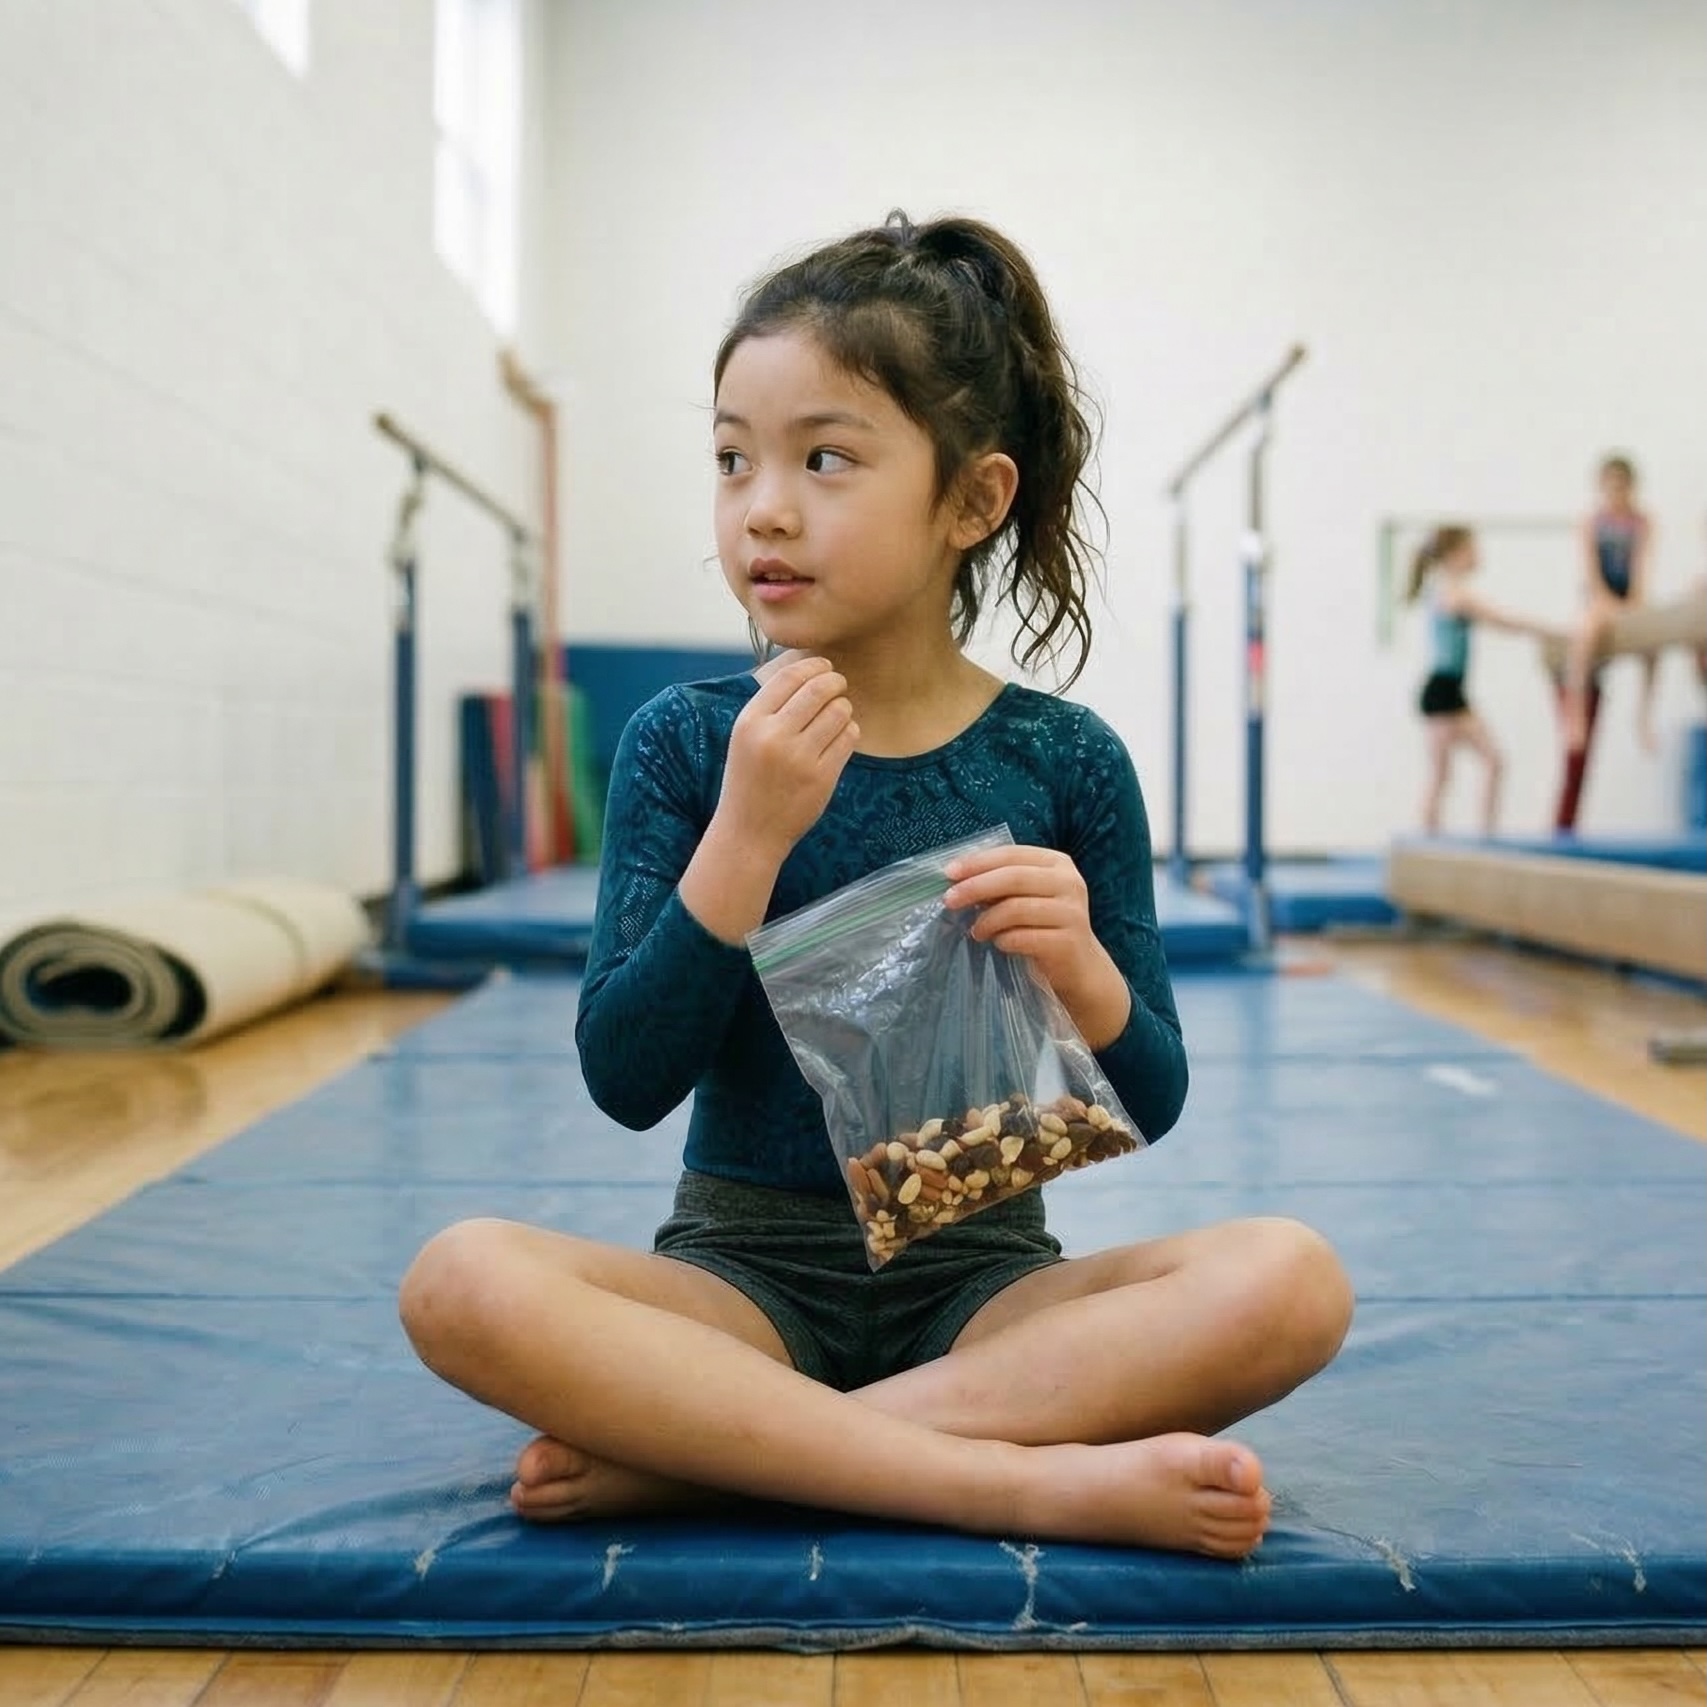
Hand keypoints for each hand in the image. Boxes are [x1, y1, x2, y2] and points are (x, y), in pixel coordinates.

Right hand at [717, 657, 858, 858]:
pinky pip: (848, 738)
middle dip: (835, 681)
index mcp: (750, 722)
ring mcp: (799, 758)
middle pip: (819, 689)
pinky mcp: (821, 777)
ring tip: (837, 715)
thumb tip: (808, 668)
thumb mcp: (745, 737)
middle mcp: (773, 736)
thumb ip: (771, 706)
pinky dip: (849, 731)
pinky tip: (840, 737)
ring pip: (839, 711)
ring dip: (844, 708)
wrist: (749, 832)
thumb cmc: (749, 779)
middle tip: (839, 684)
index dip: (813, 665)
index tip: (824, 666)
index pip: (789, 677)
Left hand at [944, 845, 1130, 1048]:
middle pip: (1013, 877)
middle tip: (950, 900)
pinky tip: (998, 943)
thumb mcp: (1026, 896)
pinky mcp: (1069, 941)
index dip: (978, 862)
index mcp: (1056, 863)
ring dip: (988, 920)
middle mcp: (1069, 882)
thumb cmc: (1042, 925)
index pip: (1011, 854)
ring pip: (1017, 908)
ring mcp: (1072, 912)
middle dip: (975, 887)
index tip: (948, 873)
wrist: (1077, 965)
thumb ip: (1000, 883)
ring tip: (976, 931)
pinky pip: (1024, 937)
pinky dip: (1004, 940)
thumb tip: (956, 879)